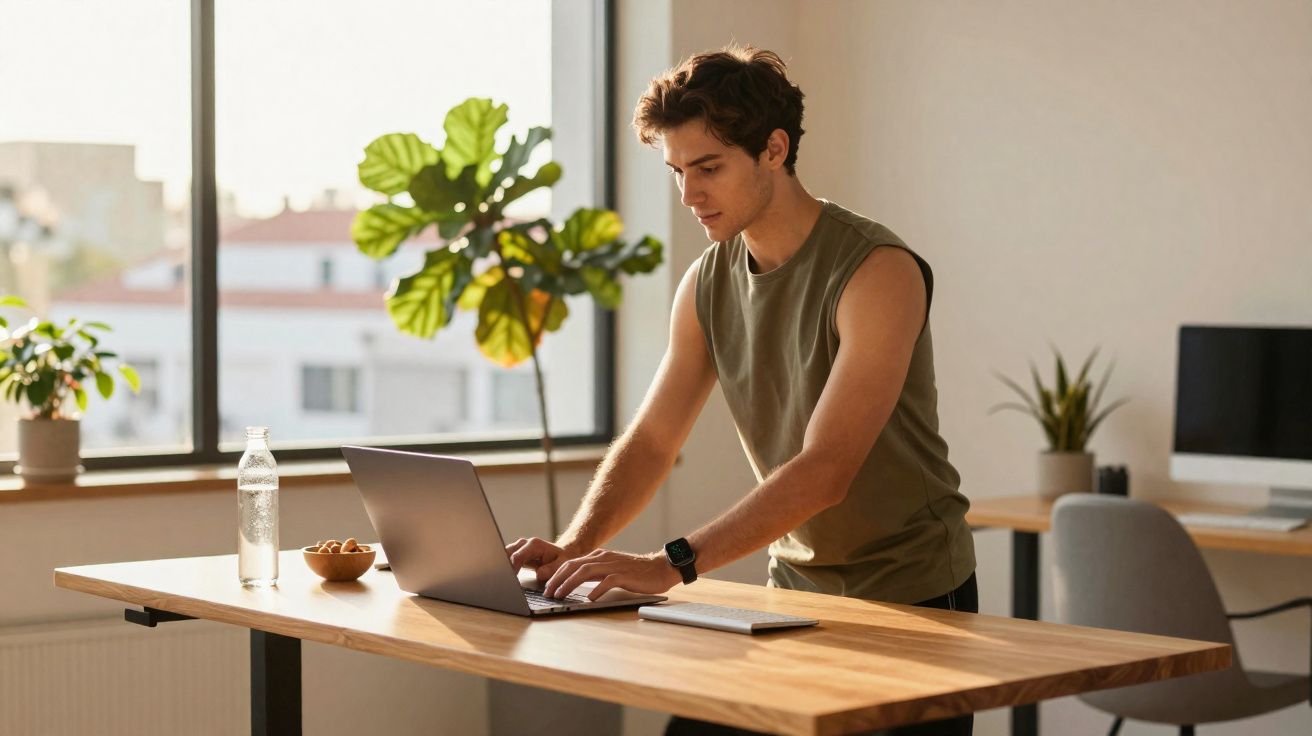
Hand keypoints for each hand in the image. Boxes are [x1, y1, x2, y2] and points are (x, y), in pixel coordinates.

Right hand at [505, 537, 579, 584]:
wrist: (562, 554)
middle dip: (503, 566)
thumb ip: (552, 569)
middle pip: (506, 553)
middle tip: (503, 581)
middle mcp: (524, 544)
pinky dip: (504, 567)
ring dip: (502, 566)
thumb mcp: (562, 564)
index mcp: (534, 545)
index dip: (511, 568)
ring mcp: (519, 548)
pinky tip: (504, 577)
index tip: (510, 580)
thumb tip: (540, 573)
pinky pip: (506, 558)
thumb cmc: (561, 559)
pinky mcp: (516, 554)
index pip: (517, 556)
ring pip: (503, 555)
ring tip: (502, 579)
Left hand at [542, 548, 680, 600]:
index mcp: (598, 556)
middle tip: (547, 593)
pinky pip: (606, 581)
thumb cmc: (636, 572)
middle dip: (557, 579)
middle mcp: (603, 558)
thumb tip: (576, 585)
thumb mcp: (611, 569)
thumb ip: (595, 574)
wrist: (661, 567)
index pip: (571, 563)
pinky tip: (589, 599)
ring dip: (569, 584)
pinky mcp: (624, 575)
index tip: (546, 587)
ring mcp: (613, 565)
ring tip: (559, 595)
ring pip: (585, 571)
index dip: (556, 574)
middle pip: (573, 566)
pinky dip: (596, 590)